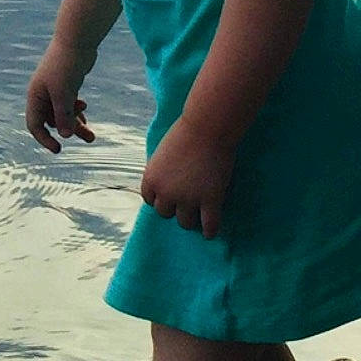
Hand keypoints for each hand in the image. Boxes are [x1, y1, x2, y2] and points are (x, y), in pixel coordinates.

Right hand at [25, 43, 94, 154]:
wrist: (76, 39)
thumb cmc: (66, 64)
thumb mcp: (64, 92)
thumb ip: (63, 114)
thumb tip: (66, 135)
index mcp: (35, 96)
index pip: (34, 124)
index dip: (44, 139)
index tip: (59, 149)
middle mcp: (43, 94)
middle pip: (52, 121)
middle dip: (69, 130)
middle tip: (90, 138)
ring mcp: (55, 89)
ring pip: (63, 114)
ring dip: (77, 124)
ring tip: (93, 136)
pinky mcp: (67, 84)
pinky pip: (70, 105)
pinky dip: (77, 112)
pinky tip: (85, 113)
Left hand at [140, 117, 233, 237]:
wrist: (207, 128)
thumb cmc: (186, 132)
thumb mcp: (163, 152)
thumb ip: (162, 170)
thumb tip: (166, 181)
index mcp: (151, 179)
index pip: (150, 199)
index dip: (160, 198)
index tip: (168, 197)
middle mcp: (166, 193)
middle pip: (164, 212)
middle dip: (173, 208)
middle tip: (184, 205)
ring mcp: (188, 199)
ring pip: (185, 222)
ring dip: (190, 220)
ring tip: (197, 220)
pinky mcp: (210, 201)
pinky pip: (209, 225)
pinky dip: (209, 231)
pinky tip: (210, 232)